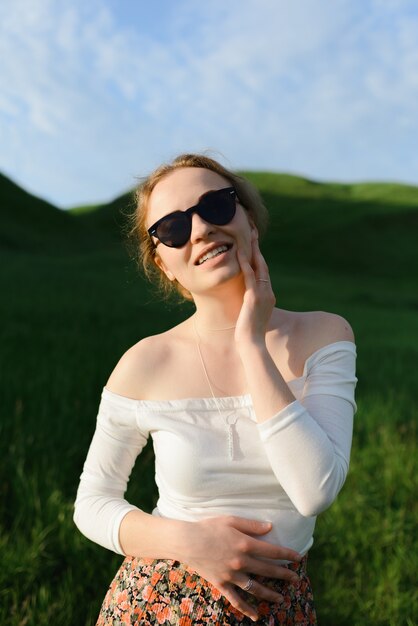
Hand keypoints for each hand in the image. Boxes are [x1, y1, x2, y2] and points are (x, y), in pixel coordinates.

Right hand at [184, 516, 301, 621]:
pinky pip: (236, 599)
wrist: (187, 541)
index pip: (273, 551)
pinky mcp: (222, 584)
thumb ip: (252, 525)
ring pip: (256, 588)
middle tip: (295, 579)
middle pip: (268, 570)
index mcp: (246, 544)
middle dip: (284, 575)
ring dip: (270, 594)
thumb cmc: (209, 527)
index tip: (298, 559)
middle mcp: (242, 562)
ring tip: (281, 598)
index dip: (287, 555)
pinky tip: (255, 615)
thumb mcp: (231, 520)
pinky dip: (246, 609)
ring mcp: (232, 575)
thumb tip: (270, 527)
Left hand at [235, 233, 275, 345]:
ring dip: (253, 250)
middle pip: (263, 265)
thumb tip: (246, 303)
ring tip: (249, 235)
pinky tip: (240, 252)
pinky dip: (245, 263)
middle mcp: (268, 292)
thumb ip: (250, 306)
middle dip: (258, 248)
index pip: (264, 272)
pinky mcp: (254, 297)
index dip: (259, 257)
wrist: (252, 344)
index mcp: (268, 296)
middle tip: (254, 231)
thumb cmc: (249, 334)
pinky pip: (249, 276)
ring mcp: (263, 294)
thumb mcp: (251, 316)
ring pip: (259, 267)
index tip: (254, 245)